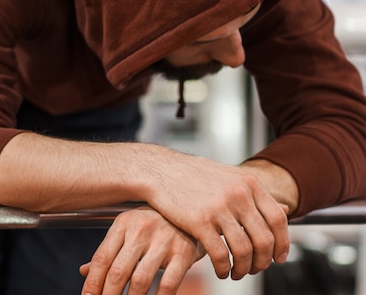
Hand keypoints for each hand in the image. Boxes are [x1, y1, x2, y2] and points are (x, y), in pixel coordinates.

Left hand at [80, 206, 205, 294]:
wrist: (193, 208)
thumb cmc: (156, 221)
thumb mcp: (129, 229)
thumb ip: (109, 249)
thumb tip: (84, 271)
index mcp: (123, 223)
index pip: (102, 257)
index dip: (92, 282)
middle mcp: (141, 230)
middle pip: (117, 270)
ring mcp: (163, 240)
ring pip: (140, 280)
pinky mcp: (183, 252)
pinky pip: (168, 283)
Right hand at [143, 151, 289, 280]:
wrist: (160, 170)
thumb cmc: (192, 175)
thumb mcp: (229, 176)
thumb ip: (253, 193)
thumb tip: (283, 209)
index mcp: (248, 182)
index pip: (278, 219)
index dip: (283, 243)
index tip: (279, 257)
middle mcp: (238, 194)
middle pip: (264, 239)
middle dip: (263, 261)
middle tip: (256, 269)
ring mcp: (219, 207)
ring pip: (244, 250)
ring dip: (244, 269)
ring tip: (236, 273)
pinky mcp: (199, 221)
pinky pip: (220, 254)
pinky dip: (224, 268)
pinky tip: (220, 270)